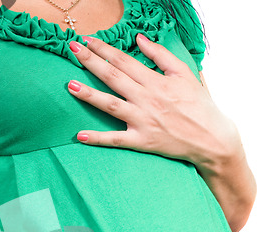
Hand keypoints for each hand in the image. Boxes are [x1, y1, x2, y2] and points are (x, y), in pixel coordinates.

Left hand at [67, 35, 240, 170]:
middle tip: (71, 49)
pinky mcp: (142, 141)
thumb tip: (139, 40)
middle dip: (90, 61)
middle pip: (113, 76)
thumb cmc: (199, 105)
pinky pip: (116, 140)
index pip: (124, 60)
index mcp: (156, 81)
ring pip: (111, 105)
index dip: (103, 49)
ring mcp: (143, 121)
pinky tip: (80, 135)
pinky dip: (98, 138)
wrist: (212, 138)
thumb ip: (160, 55)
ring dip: (89, 95)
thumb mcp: (184, 73)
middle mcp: (147, 98)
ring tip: (70, 85)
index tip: (87, 40)